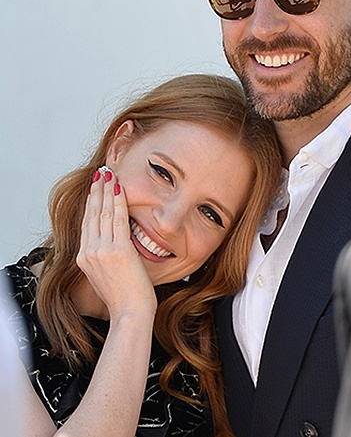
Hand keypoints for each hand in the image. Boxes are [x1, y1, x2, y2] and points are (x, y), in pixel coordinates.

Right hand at [77, 168, 156, 321]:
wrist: (130, 314)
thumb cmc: (123, 298)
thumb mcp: (104, 276)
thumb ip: (102, 258)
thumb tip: (109, 244)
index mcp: (83, 258)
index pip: (87, 223)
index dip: (91, 202)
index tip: (95, 187)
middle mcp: (89, 252)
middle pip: (92, 213)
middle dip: (97, 190)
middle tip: (101, 172)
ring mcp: (102, 251)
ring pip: (103, 212)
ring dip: (107, 189)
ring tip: (109, 173)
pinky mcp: (118, 250)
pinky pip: (117, 218)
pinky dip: (118, 200)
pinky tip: (119, 187)